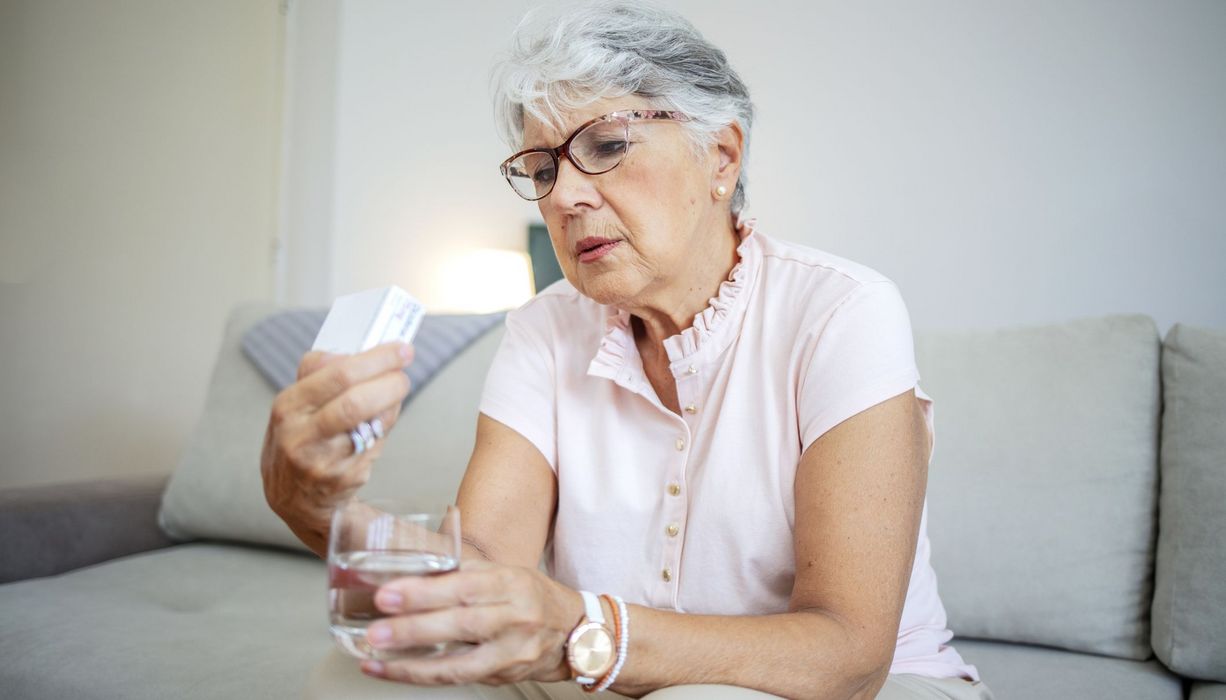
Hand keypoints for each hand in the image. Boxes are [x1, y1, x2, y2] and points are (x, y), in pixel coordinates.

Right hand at [259, 341, 414, 555]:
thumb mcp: (295, 404)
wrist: (292, 496)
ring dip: (391, 406)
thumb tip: (364, 350)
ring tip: (393, 394)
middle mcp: (302, 436)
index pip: (338, 375)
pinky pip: (376, 446)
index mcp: (289, 406)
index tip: (402, 349)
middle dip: (391, 383)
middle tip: (404, 375)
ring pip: (372, 426)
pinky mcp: (343, 480)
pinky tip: (379, 423)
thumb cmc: (299, 436)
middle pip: (357, 403)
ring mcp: (323, 462)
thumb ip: (321, 373)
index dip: (377, 359)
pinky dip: (384, 429)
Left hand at [360, 560, 583, 685]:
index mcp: (512, 583)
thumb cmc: (531, 596)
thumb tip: (411, 565)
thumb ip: (463, 571)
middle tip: (376, 629)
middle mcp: (516, 619)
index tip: (388, 594)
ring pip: (459, 663)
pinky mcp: (503, 677)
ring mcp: (512, 653)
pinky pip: (458, 679)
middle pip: (461, 624)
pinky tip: (393, 670)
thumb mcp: (504, 573)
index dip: (424, 592)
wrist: (573, 632)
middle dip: (413, 628)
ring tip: (374, 657)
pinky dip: (421, 676)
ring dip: (411, 663)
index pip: (464, 587)